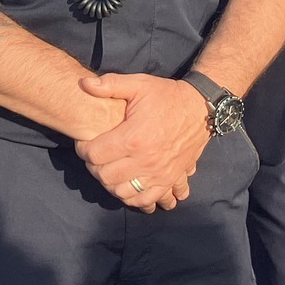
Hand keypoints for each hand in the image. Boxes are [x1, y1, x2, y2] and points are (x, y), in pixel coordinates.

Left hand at [73, 74, 209, 212]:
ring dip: (112, 185)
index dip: (83, 150)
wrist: (201, 109)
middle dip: (94, 168)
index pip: (94, 155)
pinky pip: (147, 200)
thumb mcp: (139, 84)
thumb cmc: (167, 96)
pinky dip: (135, 199)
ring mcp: (159, 174)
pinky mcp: (170, 180)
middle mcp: (145, 160)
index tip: (84, 144)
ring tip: (110, 171)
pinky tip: (130, 187)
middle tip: (95, 158)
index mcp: (133, 138)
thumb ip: (110, 84)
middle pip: (106, 177)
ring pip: (124, 193)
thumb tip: (84, 84)